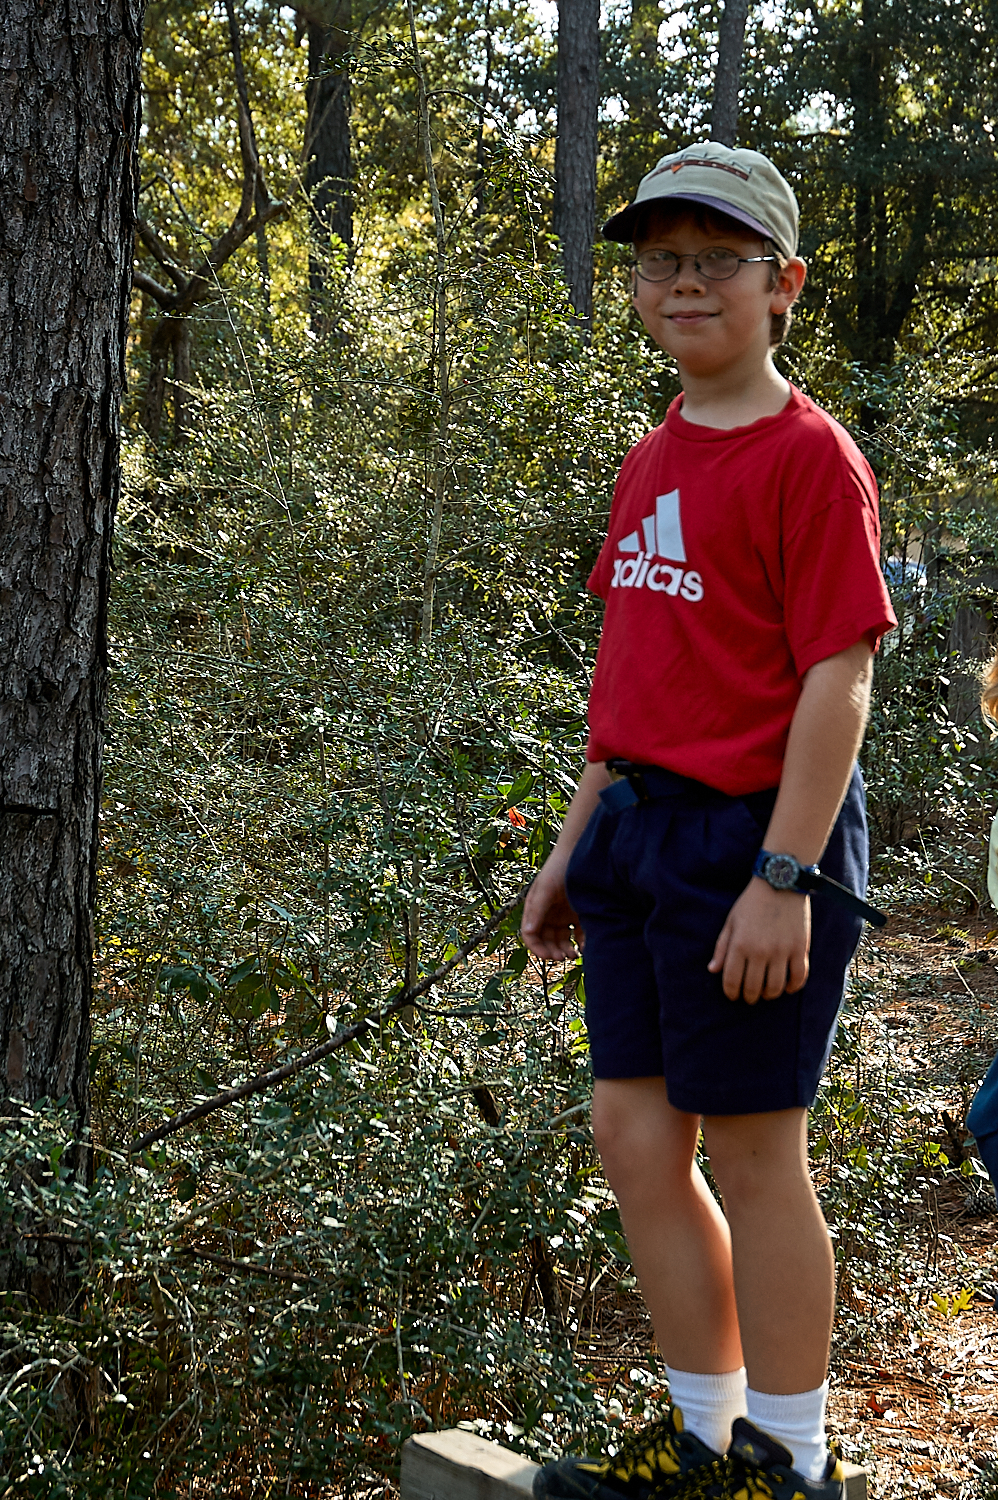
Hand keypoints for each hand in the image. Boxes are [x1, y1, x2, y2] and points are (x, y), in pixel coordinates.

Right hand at [521, 854, 583, 959]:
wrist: (583, 852)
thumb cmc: (560, 867)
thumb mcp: (546, 887)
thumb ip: (537, 909)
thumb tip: (528, 932)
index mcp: (536, 908)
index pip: (530, 934)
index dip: (537, 948)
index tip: (549, 956)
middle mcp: (548, 913)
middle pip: (547, 940)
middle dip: (553, 951)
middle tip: (564, 957)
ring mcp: (564, 914)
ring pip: (562, 940)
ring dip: (566, 950)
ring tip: (575, 955)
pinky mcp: (580, 913)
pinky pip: (579, 934)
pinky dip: (581, 943)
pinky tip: (585, 946)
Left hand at [708, 878, 809, 1002]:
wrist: (780, 883)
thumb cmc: (751, 903)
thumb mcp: (731, 922)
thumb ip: (721, 947)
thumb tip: (713, 970)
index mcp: (740, 945)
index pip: (732, 981)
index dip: (731, 993)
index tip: (733, 995)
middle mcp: (760, 951)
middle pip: (754, 988)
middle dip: (749, 997)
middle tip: (750, 996)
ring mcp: (782, 951)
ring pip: (775, 987)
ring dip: (769, 995)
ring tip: (766, 993)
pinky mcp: (800, 949)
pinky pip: (799, 977)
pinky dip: (793, 987)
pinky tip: (787, 987)